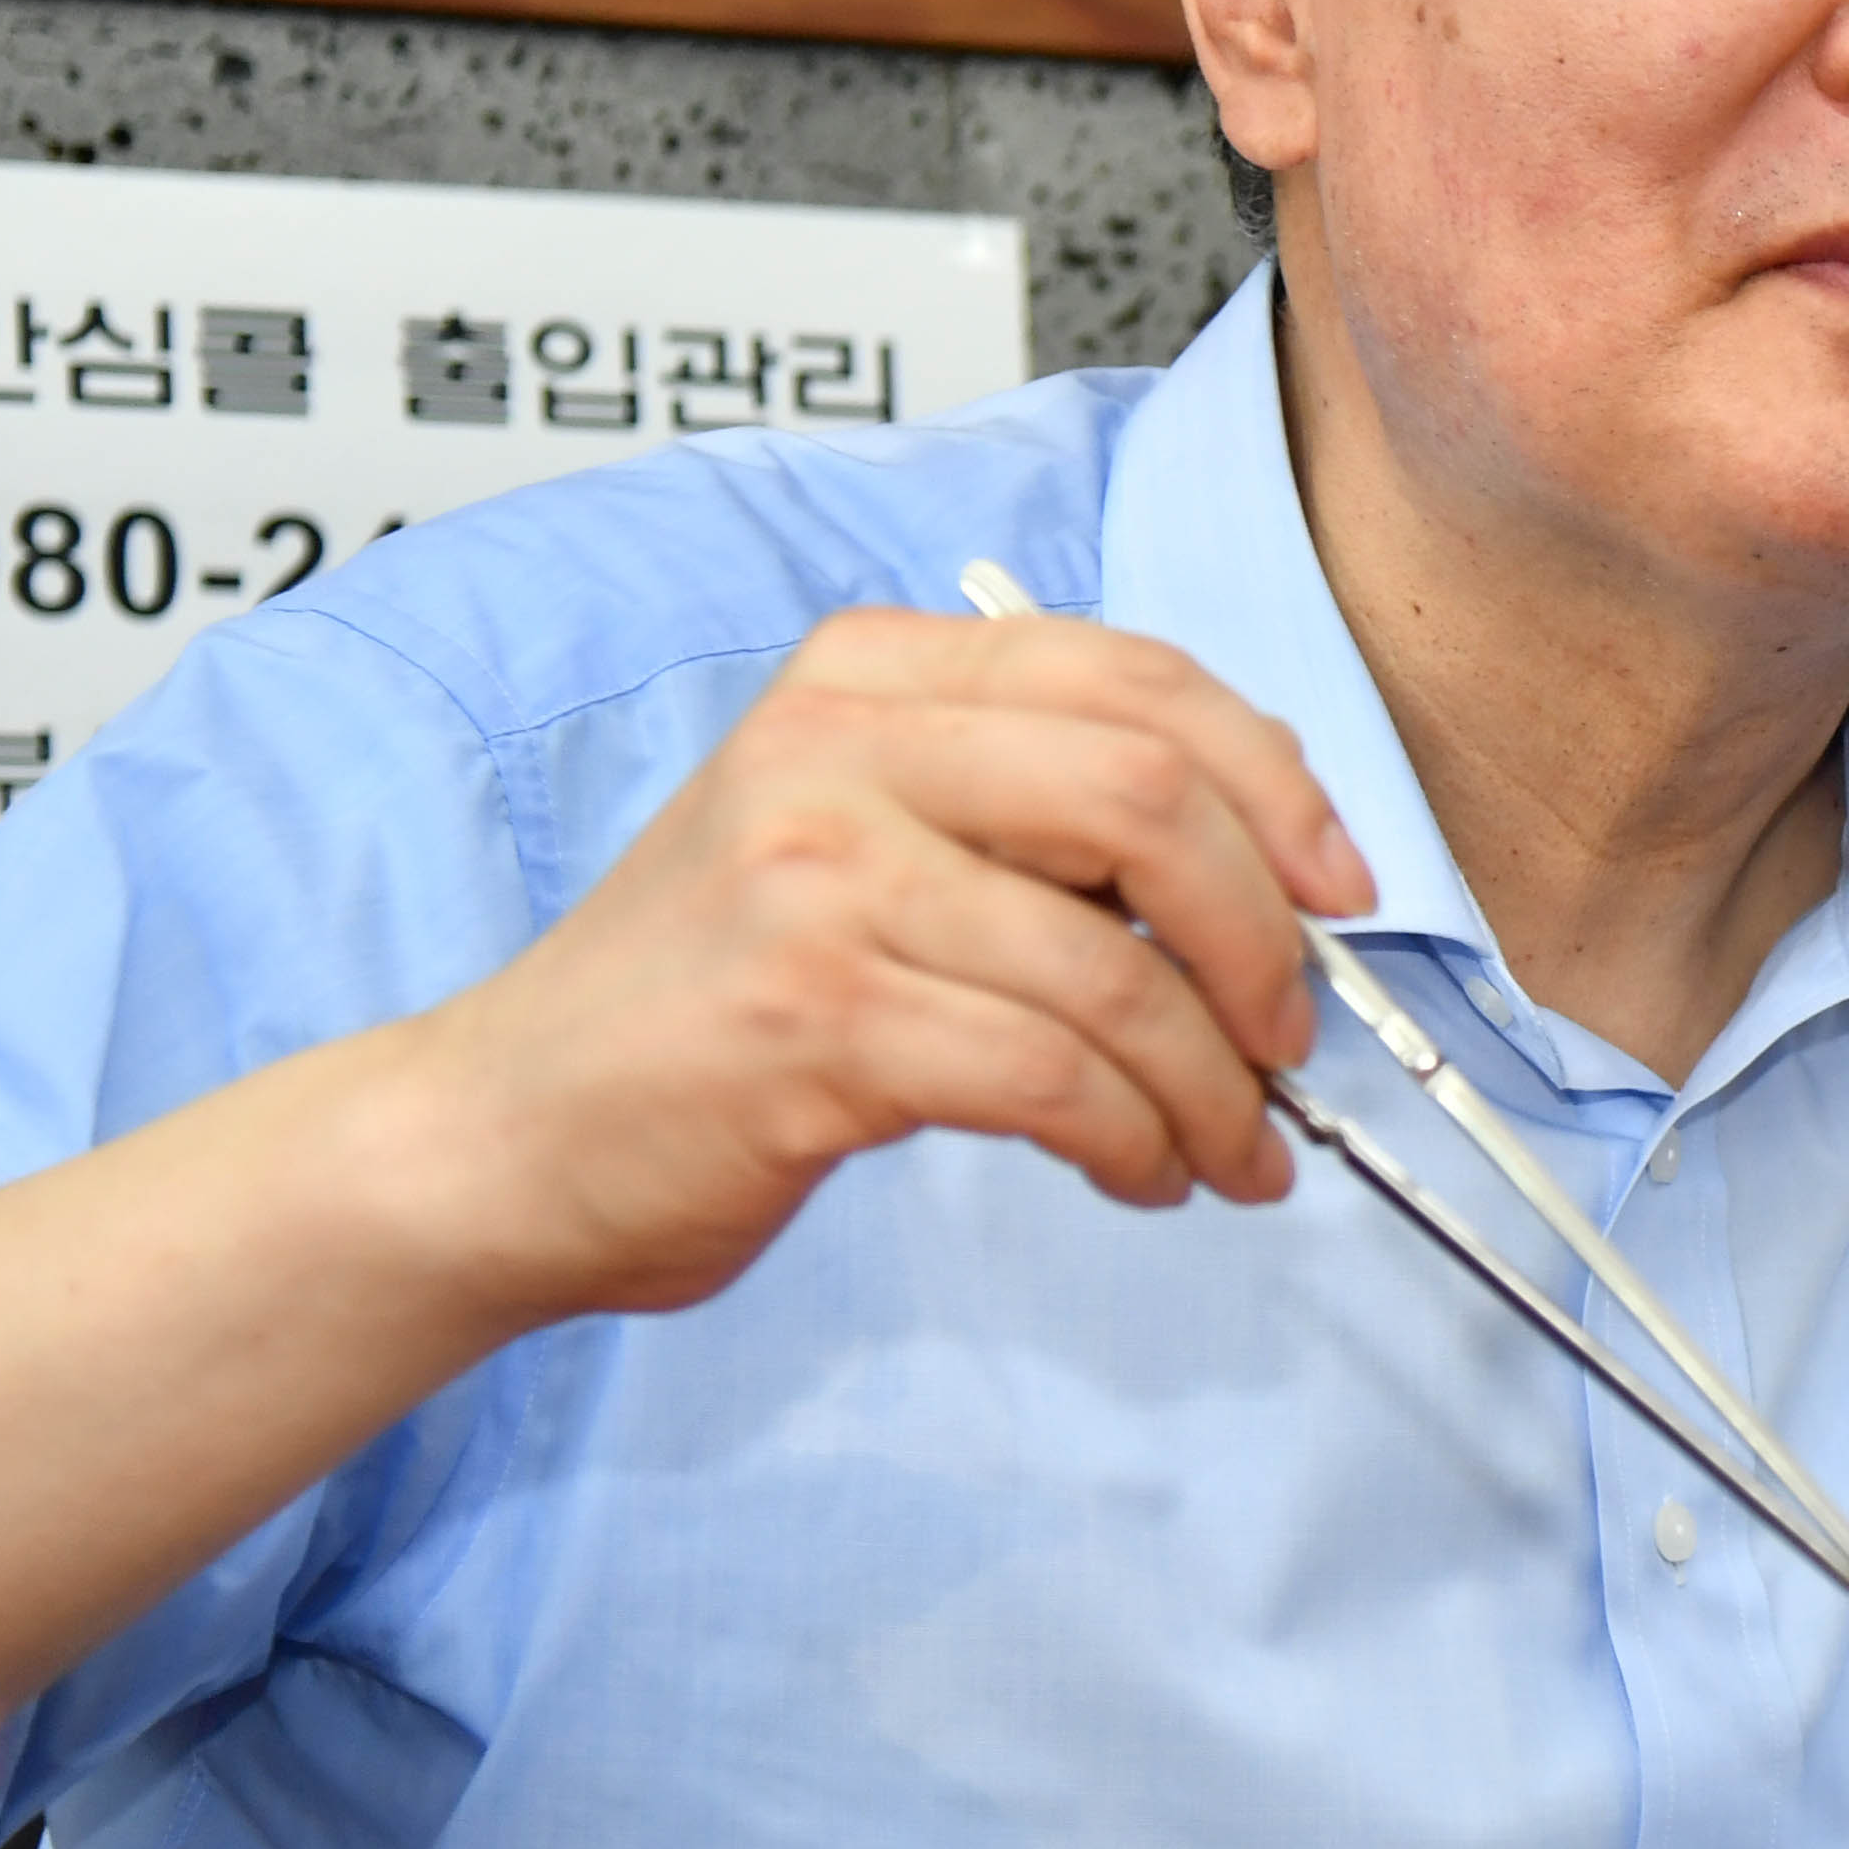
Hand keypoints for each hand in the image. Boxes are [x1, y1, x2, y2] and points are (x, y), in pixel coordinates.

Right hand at [375, 608, 1373, 1321]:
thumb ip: (1033, 819)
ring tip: (1229, 1146)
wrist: (507, 1131)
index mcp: (869, 676)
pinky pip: (1053, 1075)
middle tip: (1292, 1036)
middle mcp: (838, 752)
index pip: (1138, 681)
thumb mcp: (865, 841)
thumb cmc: (713, 1000)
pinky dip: (1137, 1139)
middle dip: (1267, 936)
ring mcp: (815, 880)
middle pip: (1152, 798)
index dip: (1279, 786)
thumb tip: (1272, 879)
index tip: (1342, 888)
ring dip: (1212, 1083)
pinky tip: (1141, 1173)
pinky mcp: (812, 1022)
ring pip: (1115, 969)